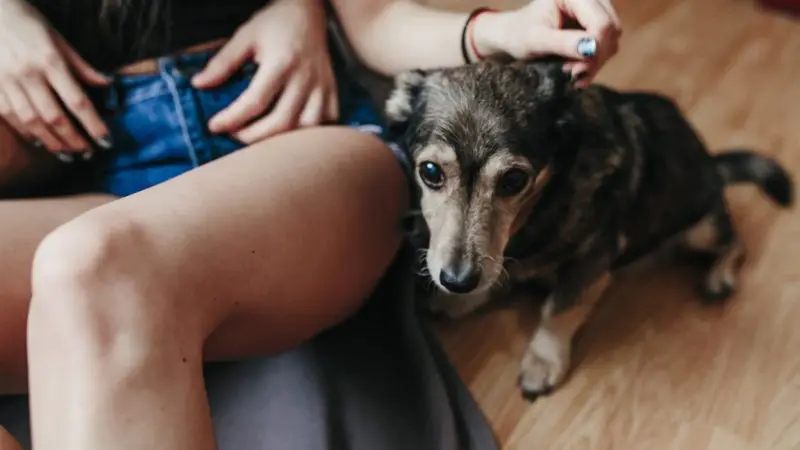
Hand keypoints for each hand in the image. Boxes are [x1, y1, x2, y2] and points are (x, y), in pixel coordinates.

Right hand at [0, 0, 111, 160]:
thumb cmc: (28, 24)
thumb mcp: (59, 40)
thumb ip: (82, 66)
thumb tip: (108, 84)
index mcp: (50, 61)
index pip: (78, 102)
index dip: (94, 126)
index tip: (106, 142)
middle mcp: (28, 74)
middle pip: (55, 118)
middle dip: (74, 140)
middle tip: (88, 153)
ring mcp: (7, 82)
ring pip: (32, 122)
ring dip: (52, 142)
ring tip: (68, 155)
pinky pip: (10, 117)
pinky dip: (26, 132)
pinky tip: (40, 142)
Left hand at [192, 0, 337, 143]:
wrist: (308, 12)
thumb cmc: (276, 23)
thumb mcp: (245, 36)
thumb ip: (223, 62)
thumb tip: (199, 84)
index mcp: (282, 62)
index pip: (254, 101)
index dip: (232, 118)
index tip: (215, 126)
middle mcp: (305, 78)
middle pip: (281, 122)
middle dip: (254, 136)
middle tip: (236, 134)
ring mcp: (322, 86)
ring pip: (307, 127)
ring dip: (284, 139)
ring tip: (263, 135)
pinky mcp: (332, 90)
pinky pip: (327, 120)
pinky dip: (311, 132)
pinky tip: (293, 130)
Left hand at [472, 0, 621, 86]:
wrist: (513, 35)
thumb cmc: (519, 34)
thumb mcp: (536, 40)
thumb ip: (563, 43)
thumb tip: (591, 48)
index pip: (601, 23)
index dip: (594, 49)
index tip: (575, 72)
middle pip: (611, 30)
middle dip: (595, 58)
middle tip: (572, 76)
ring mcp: (595, 10)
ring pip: (612, 39)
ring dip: (595, 62)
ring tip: (571, 74)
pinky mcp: (596, 24)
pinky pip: (606, 45)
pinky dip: (594, 61)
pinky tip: (577, 71)